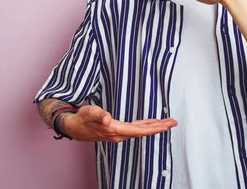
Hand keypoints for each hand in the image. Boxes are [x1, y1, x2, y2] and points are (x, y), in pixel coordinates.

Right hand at [62, 105, 177, 142]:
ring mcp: (118, 134)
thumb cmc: (81, 118)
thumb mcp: (89, 112)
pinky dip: (145, 125)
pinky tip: (150, 123)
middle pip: (143, 131)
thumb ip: (98, 114)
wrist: (73, 127)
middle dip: (159, 127)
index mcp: (115, 130)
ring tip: (166, 122)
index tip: (167, 124)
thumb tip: (107, 118)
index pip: (140, 130)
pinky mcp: (117, 130)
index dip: (154, 127)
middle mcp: (119, 134)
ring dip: (154, 126)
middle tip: (174, 122)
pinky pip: (135, 129)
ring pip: (140, 131)